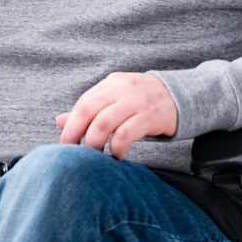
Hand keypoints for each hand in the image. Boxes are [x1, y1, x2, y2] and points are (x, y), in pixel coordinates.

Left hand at [56, 73, 177, 159]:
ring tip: (96, 156)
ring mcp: (136, 101)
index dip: (71, 125)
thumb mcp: (116, 99)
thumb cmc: (143, 101)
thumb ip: (90, 110)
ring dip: (95, 143)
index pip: (83, 103)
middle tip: (77, 154)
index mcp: (110, 84)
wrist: (182, 95)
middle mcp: (121, 89)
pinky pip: (126, 134)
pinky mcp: (151, 116)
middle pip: (89, 111)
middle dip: (78, 134)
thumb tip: (59, 120)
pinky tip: (117, 155)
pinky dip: (117, 147)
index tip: (65, 144)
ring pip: (105, 123)